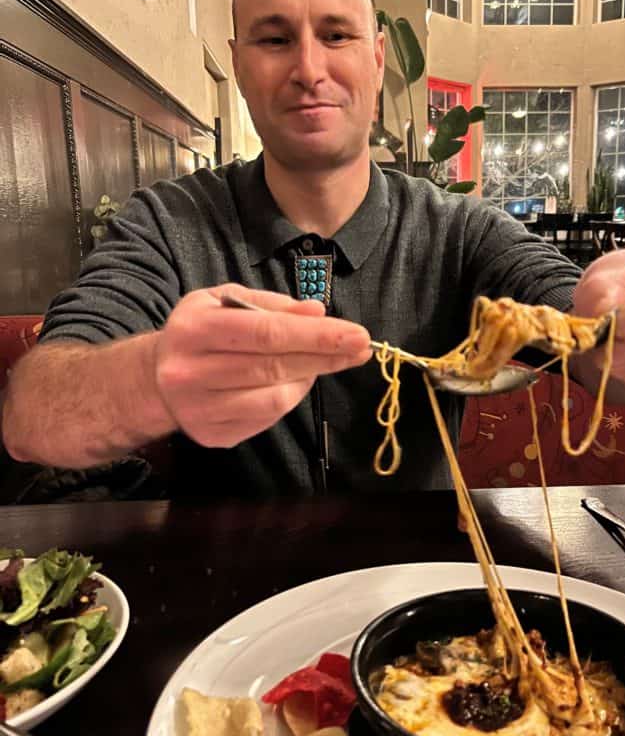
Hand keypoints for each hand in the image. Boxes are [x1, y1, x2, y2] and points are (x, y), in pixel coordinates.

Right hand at [153, 284, 371, 446]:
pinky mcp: (212, 436)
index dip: (316, 335)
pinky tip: (293, 382)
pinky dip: (289, 399)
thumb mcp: (224, 300)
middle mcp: (191, 372)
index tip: (357, 334)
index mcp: (194, 329)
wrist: (153, 379)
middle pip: (273, 367)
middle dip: (325, 356)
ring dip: (308, 378)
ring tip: (321, 362)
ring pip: (274, 398)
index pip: (266, 333)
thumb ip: (272, 305)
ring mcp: (200, 410)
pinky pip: (266, 419)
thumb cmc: (199, 332)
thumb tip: (318, 312)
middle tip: (361, 348)